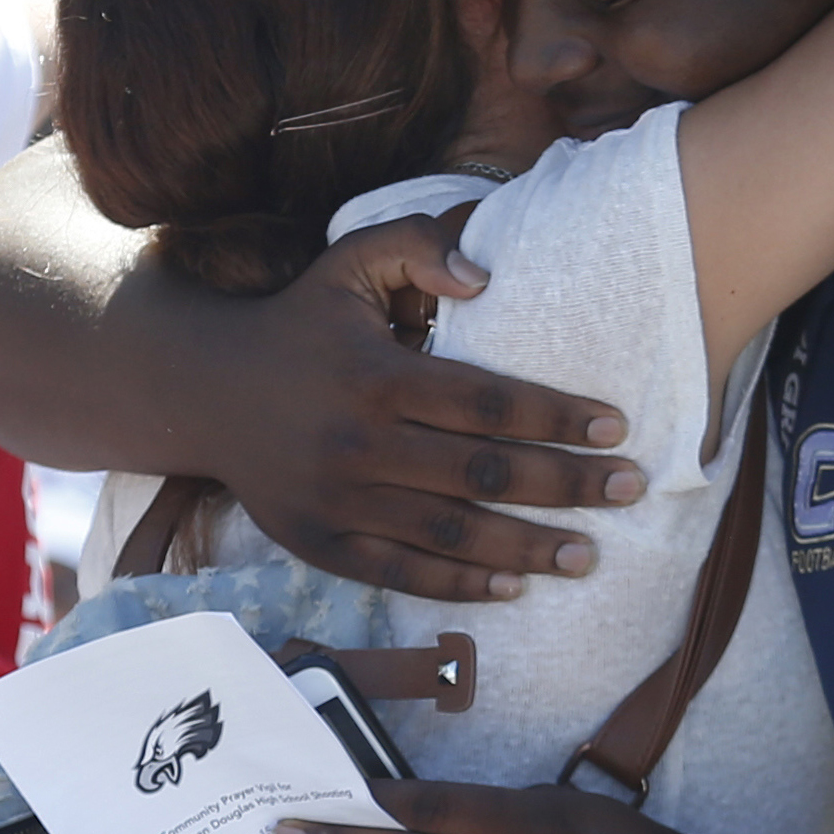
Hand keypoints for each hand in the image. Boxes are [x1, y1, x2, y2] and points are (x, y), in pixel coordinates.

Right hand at [189, 217, 643, 604]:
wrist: (203, 392)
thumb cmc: (300, 322)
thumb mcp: (350, 262)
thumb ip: (419, 246)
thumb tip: (487, 278)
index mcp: (376, 376)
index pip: (487, 402)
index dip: (558, 416)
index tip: (616, 426)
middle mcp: (358, 445)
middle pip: (483, 474)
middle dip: (567, 485)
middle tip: (630, 489)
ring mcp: (338, 502)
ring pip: (450, 534)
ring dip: (527, 548)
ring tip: (589, 555)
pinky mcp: (320, 545)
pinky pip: (401, 574)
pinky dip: (460, 586)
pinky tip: (513, 586)